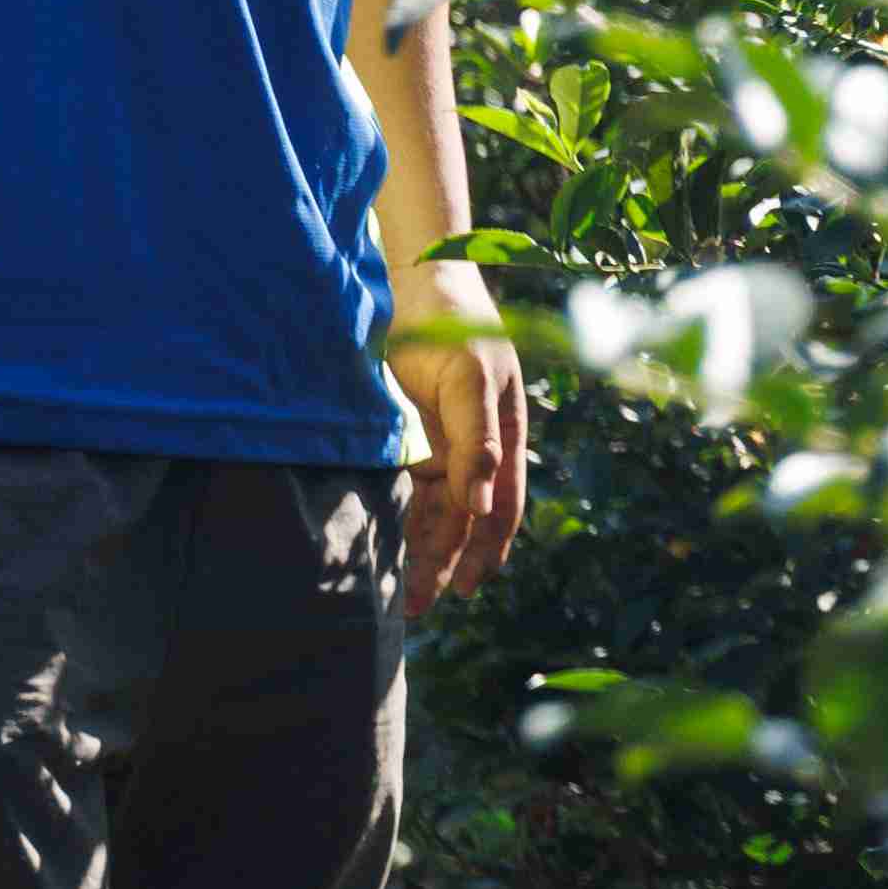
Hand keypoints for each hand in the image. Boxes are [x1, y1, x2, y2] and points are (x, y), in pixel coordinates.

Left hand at [387, 313, 531, 618]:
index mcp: (503, 437)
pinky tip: (384, 546)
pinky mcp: (414, 435)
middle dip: (443, 563)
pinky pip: (409, 488)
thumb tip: (481, 504)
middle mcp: (476, 447)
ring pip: (434, 510)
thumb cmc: (455, 324)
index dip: (484, 550)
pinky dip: (401, 519)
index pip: (499, 508)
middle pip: (462, 519)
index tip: (464, 589)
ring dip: (420, 550)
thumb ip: (477, 441)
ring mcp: (444, 443)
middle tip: (417, 607)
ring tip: (399, 593)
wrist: (419, 281)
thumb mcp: (471, 379)